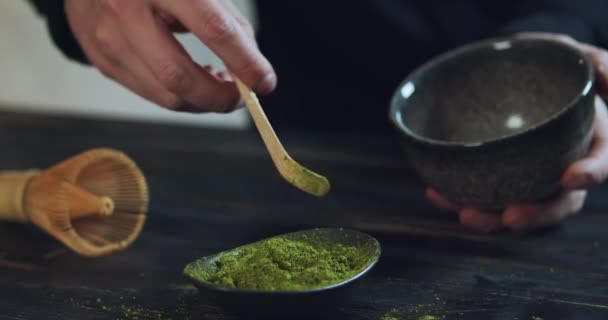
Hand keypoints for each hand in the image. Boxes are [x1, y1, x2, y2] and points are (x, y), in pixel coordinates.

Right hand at [65, 0, 275, 112]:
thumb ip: (227, 20)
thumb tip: (252, 64)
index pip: (213, 30)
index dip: (244, 61)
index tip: (265, 81)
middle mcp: (126, 10)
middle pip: (180, 76)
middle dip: (219, 97)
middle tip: (241, 96)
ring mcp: (108, 39)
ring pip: (165, 95)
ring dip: (202, 100)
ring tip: (218, 85)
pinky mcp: (102, 61)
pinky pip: (150, 93)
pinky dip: (180, 95)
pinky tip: (191, 79)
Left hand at [425, 33, 607, 232]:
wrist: (515, 72)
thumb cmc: (550, 67)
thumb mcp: (575, 58)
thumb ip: (595, 62)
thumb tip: (605, 73)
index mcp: (590, 141)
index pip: (599, 163)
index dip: (589, 173)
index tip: (570, 177)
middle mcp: (560, 166)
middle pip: (557, 201)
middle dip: (535, 215)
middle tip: (509, 218)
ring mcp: (527, 177)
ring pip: (516, 207)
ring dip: (491, 218)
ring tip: (465, 214)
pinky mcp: (496, 177)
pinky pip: (481, 194)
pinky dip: (457, 197)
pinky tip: (436, 192)